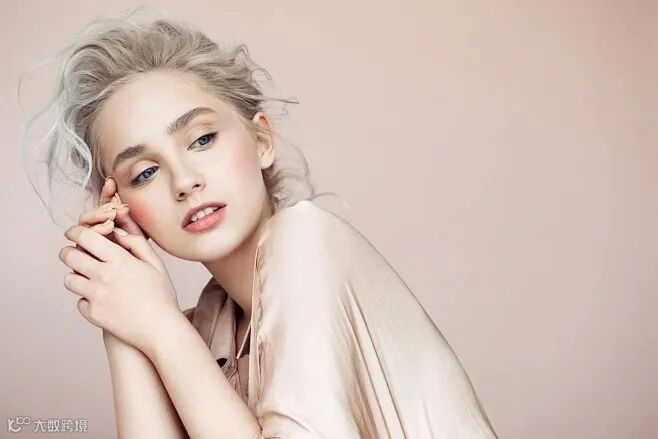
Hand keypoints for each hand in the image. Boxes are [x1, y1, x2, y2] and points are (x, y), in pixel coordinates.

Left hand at [59, 181, 177, 354]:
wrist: (161, 329)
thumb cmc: (162, 296)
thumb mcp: (156, 264)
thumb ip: (137, 244)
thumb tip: (117, 233)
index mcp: (120, 261)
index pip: (86, 238)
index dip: (75, 232)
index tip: (73, 233)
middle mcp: (104, 277)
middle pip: (69, 256)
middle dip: (68, 251)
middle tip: (72, 253)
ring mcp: (96, 297)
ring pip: (69, 279)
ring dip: (75, 275)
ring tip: (87, 277)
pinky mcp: (93, 314)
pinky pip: (79, 301)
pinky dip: (86, 298)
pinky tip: (100, 299)